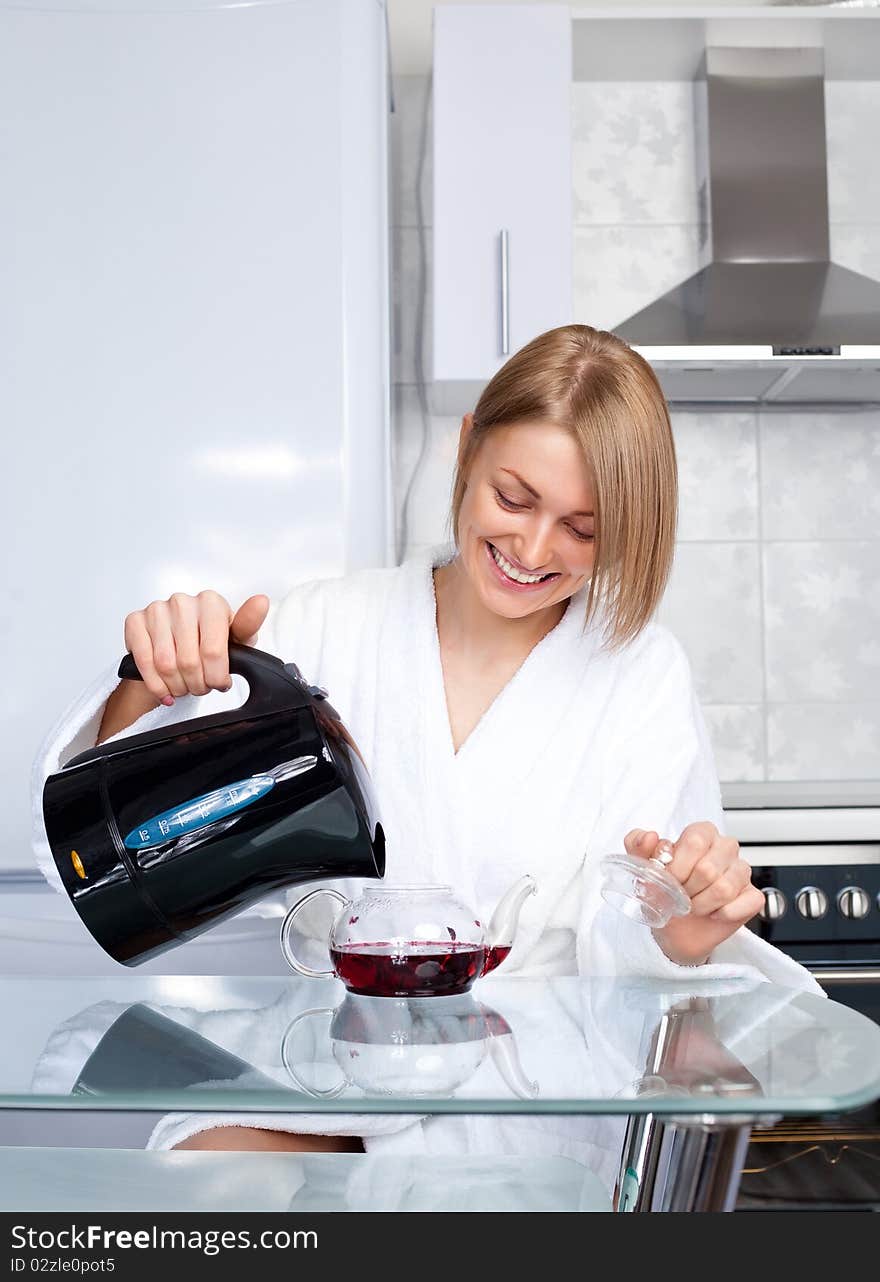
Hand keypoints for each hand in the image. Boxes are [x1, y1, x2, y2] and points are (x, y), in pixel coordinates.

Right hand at [123, 591, 269, 703]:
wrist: (179, 645)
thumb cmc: (212, 641)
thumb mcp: (237, 638)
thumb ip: (248, 624)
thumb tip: (261, 602)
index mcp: (210, 602)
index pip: (213, 651)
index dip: (216, 677)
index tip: (219, 683)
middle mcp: (182, 601)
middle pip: (189, 661)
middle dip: (197, 684)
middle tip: (200, 687)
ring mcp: (156, 609)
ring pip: (165, 665)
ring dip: (177, 685)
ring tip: (184, 686)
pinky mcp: (135, 621)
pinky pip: (143, 662)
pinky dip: (155, 684)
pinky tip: (165, 688)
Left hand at [622, 823, 763, 966]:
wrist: (675, 929)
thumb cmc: (665, 892)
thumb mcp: (643, 868)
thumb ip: (638, 846)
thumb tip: (648, 837)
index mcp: (701, 833)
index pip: (694, 841)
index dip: (678, 866)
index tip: (669, 880)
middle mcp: (725, 847)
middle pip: (708, 868)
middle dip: (687, 890)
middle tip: (680, 896)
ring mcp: (742, 870)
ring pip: (725, 888)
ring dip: (702, 905)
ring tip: (693, 905)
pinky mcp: (753, 895)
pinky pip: (747, 903)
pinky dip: (724, 914)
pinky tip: (713, 913)